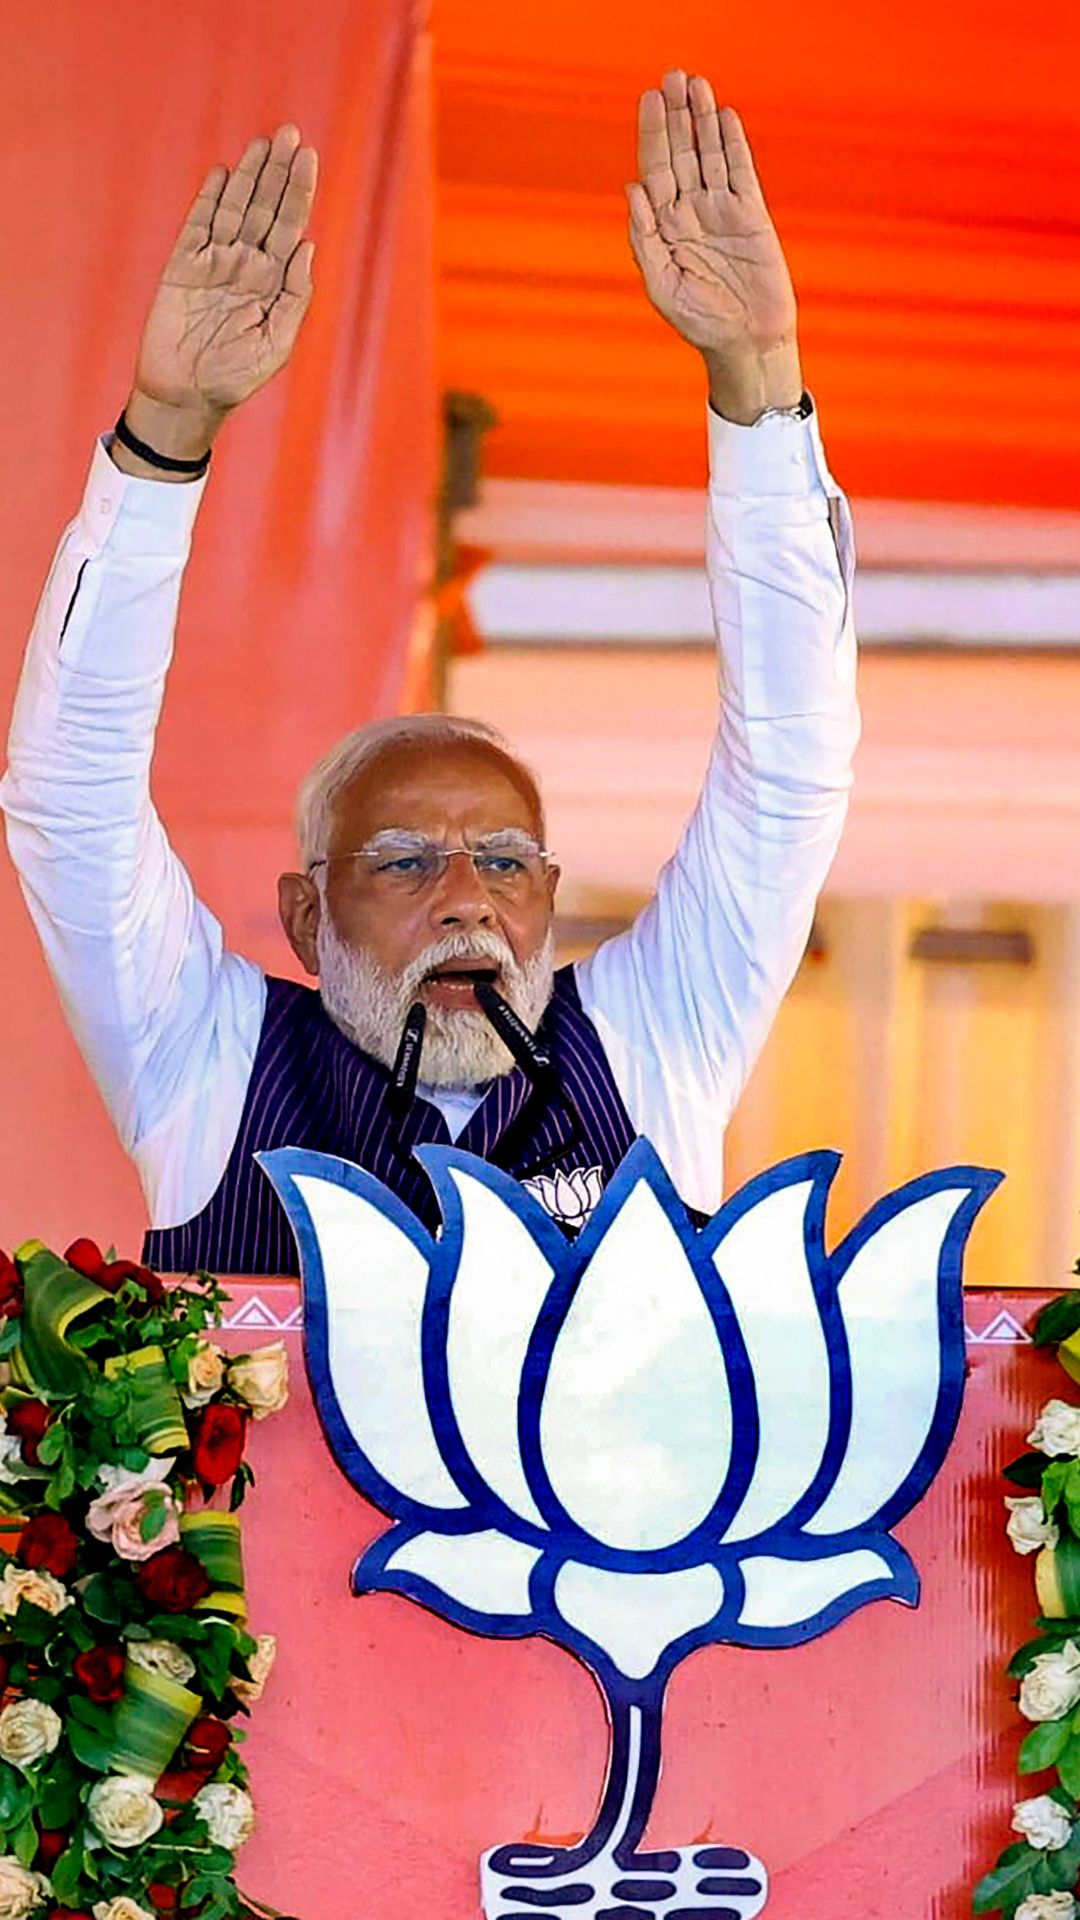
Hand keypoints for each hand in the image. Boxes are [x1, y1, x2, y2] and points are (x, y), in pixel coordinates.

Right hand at [116, 125, 317, 472]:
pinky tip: (223, 173)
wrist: (187, 398)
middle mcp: (246, 267)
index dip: (298, 192)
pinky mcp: (182, 268)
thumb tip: (307, 247)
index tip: (308, 157)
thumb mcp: (277, 344)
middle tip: (288, 134)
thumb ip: (295, 297)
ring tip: (262, 143)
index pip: (290, 227)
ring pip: (234, 209)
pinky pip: (197, 225)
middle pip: (265, 209)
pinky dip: (209, 199)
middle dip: (277, 172)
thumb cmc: (236, 378)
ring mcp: (214, 264)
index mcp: (273, 283)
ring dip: (248, 175)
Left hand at [626, 71, 801, 423]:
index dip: (653, 134)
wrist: (745, 342)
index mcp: (664, 228)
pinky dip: (732, 145)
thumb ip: (645, 239)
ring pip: (709, 155)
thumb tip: (632, 189)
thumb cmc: (699, 324)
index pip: (655, 170)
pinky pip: (740, 171)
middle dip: (676, 116)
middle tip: (671, 77)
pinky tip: (725, 118)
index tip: (650, 100)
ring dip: (702, 120)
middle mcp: (690, 213)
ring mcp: (721, 211)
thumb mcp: (662, 286)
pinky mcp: (751, 215)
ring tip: (696, 84)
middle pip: (681, 153)